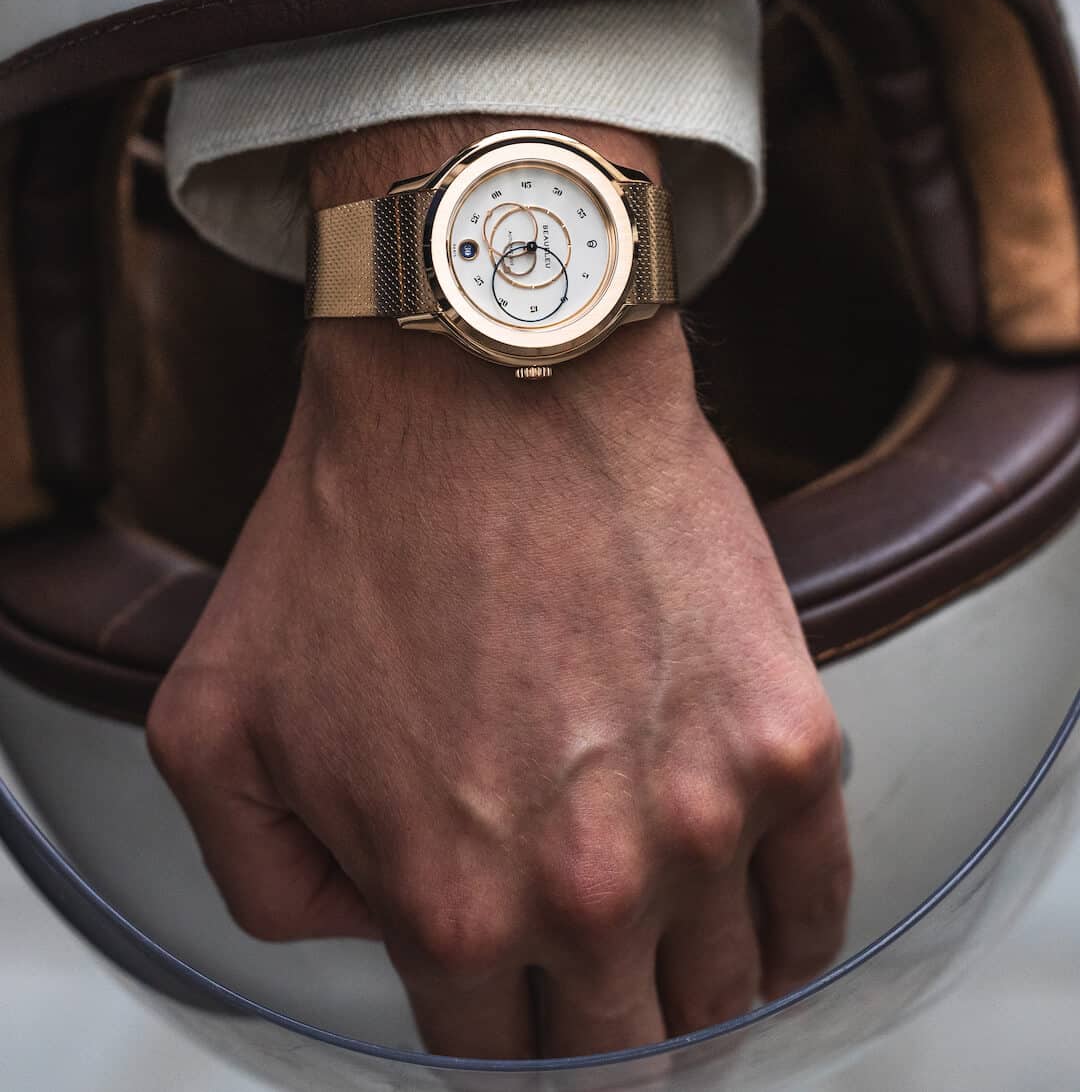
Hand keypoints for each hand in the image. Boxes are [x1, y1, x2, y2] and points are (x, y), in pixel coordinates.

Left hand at [147, 117, 850, 1057]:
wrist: (487, 379)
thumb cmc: (353, 528)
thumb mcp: (215, 722)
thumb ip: (264, 879)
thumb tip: (365, 925)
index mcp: (451, 907)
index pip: (495, 1055)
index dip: (497, 1026)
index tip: (511, 995)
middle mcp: (592, 888)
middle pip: (624, 1047)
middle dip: (597, 1026)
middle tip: (590, 982)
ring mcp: (707, 815)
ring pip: (724, 991)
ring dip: (693, 986)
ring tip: (670, 947)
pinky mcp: (788, 735)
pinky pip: (822, 899)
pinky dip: (795, 935)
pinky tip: (761, 924)